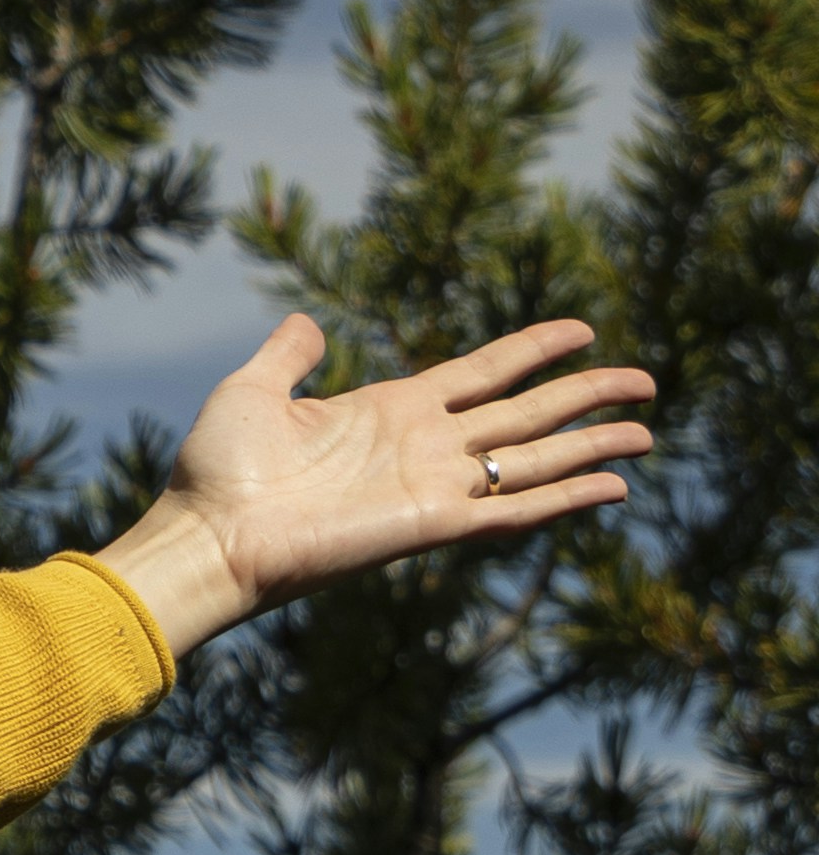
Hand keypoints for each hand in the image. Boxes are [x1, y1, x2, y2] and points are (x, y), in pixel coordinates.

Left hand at [101, 309, 655, 658]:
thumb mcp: (254, 390)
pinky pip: (515, 509)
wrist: (209, 534)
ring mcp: (434, 485)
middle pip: (527, 413)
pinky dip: (565, 499)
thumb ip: (290, 355)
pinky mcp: (434, 525)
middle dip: (586, 397)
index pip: (485, 372)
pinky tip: (613, 488)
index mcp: (393, 409)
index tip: (583, 330)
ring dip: (592, 446)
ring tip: (647, 432)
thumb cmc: (220, 470)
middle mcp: (425, 446)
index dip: (535, 351)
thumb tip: (307, 320)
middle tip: (646, 383)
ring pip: (534, 459)